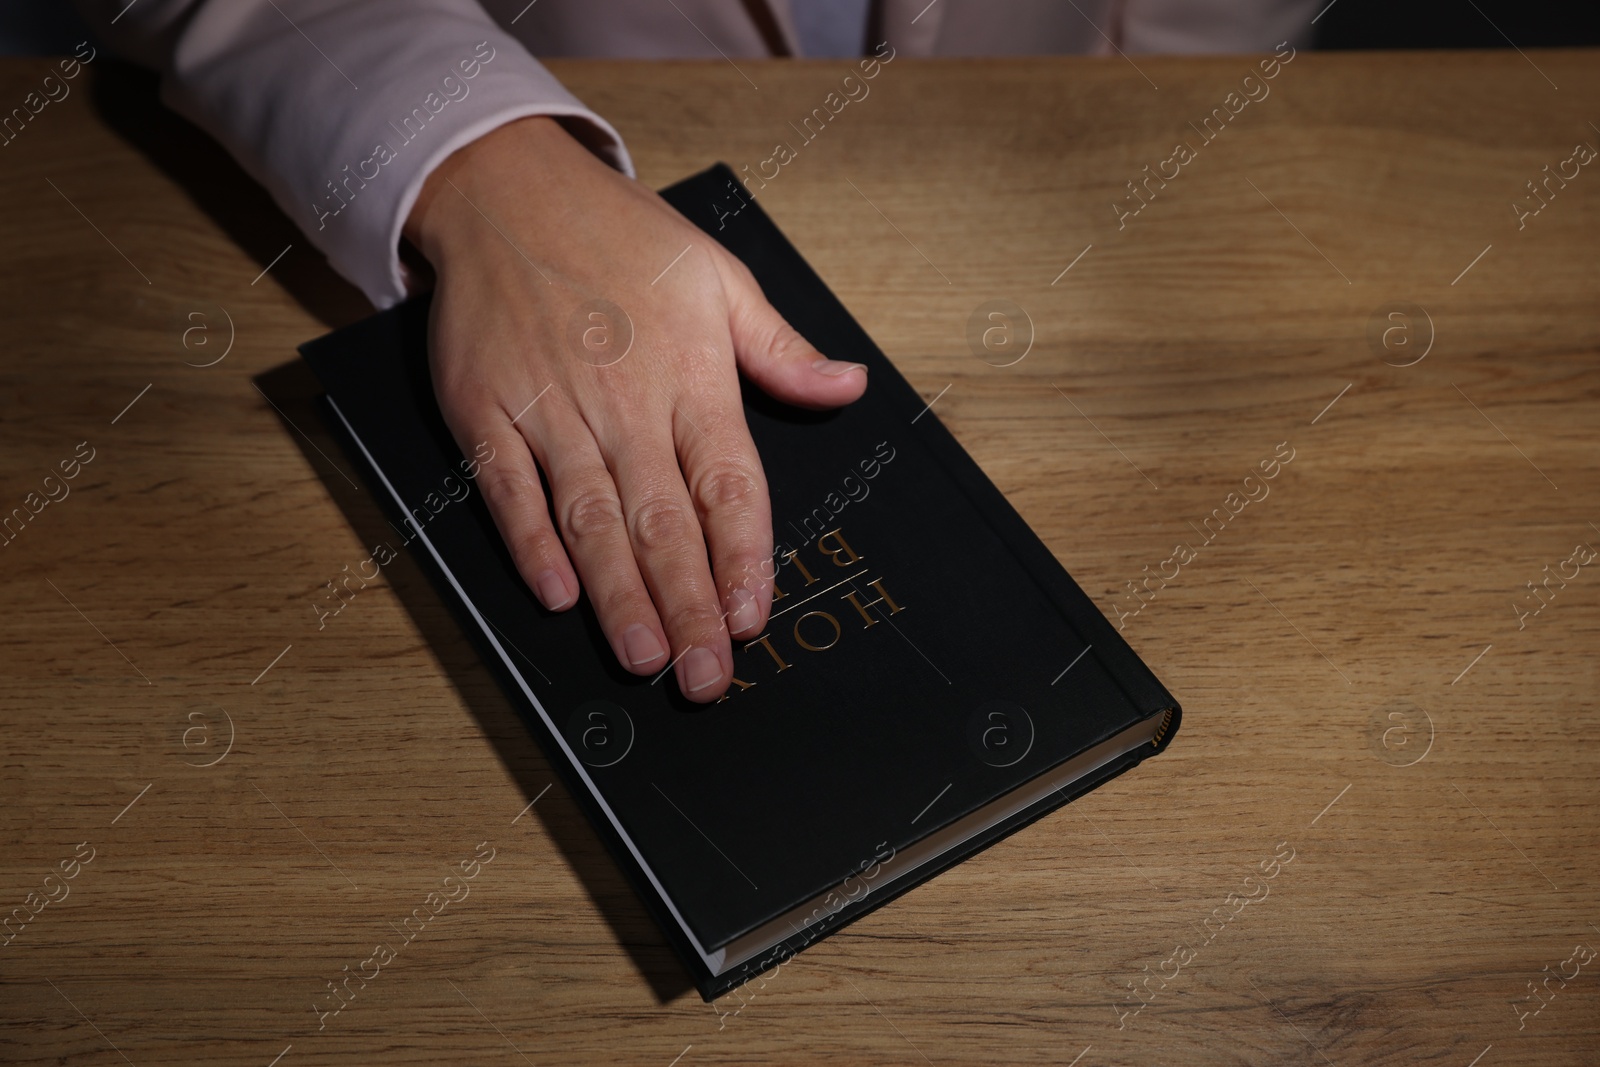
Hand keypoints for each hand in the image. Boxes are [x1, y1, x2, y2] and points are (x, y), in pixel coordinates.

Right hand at [404, 116, 866, 701]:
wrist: (508, 191)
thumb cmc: (622, 238)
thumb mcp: (719, 278)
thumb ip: (780, 348)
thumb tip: (848, 385)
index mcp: (691, 379)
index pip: (728, 484)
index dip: (742, 556)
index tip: (754, 618)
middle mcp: (625, 403)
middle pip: (664, 522)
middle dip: (688, 605)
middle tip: (703, 677)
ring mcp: (553, 411)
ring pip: (593, 519)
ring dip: (619, 593)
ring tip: (644, 656)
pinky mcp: (488, 412)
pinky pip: (510, 489)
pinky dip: (531, 543)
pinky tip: (557, 595)